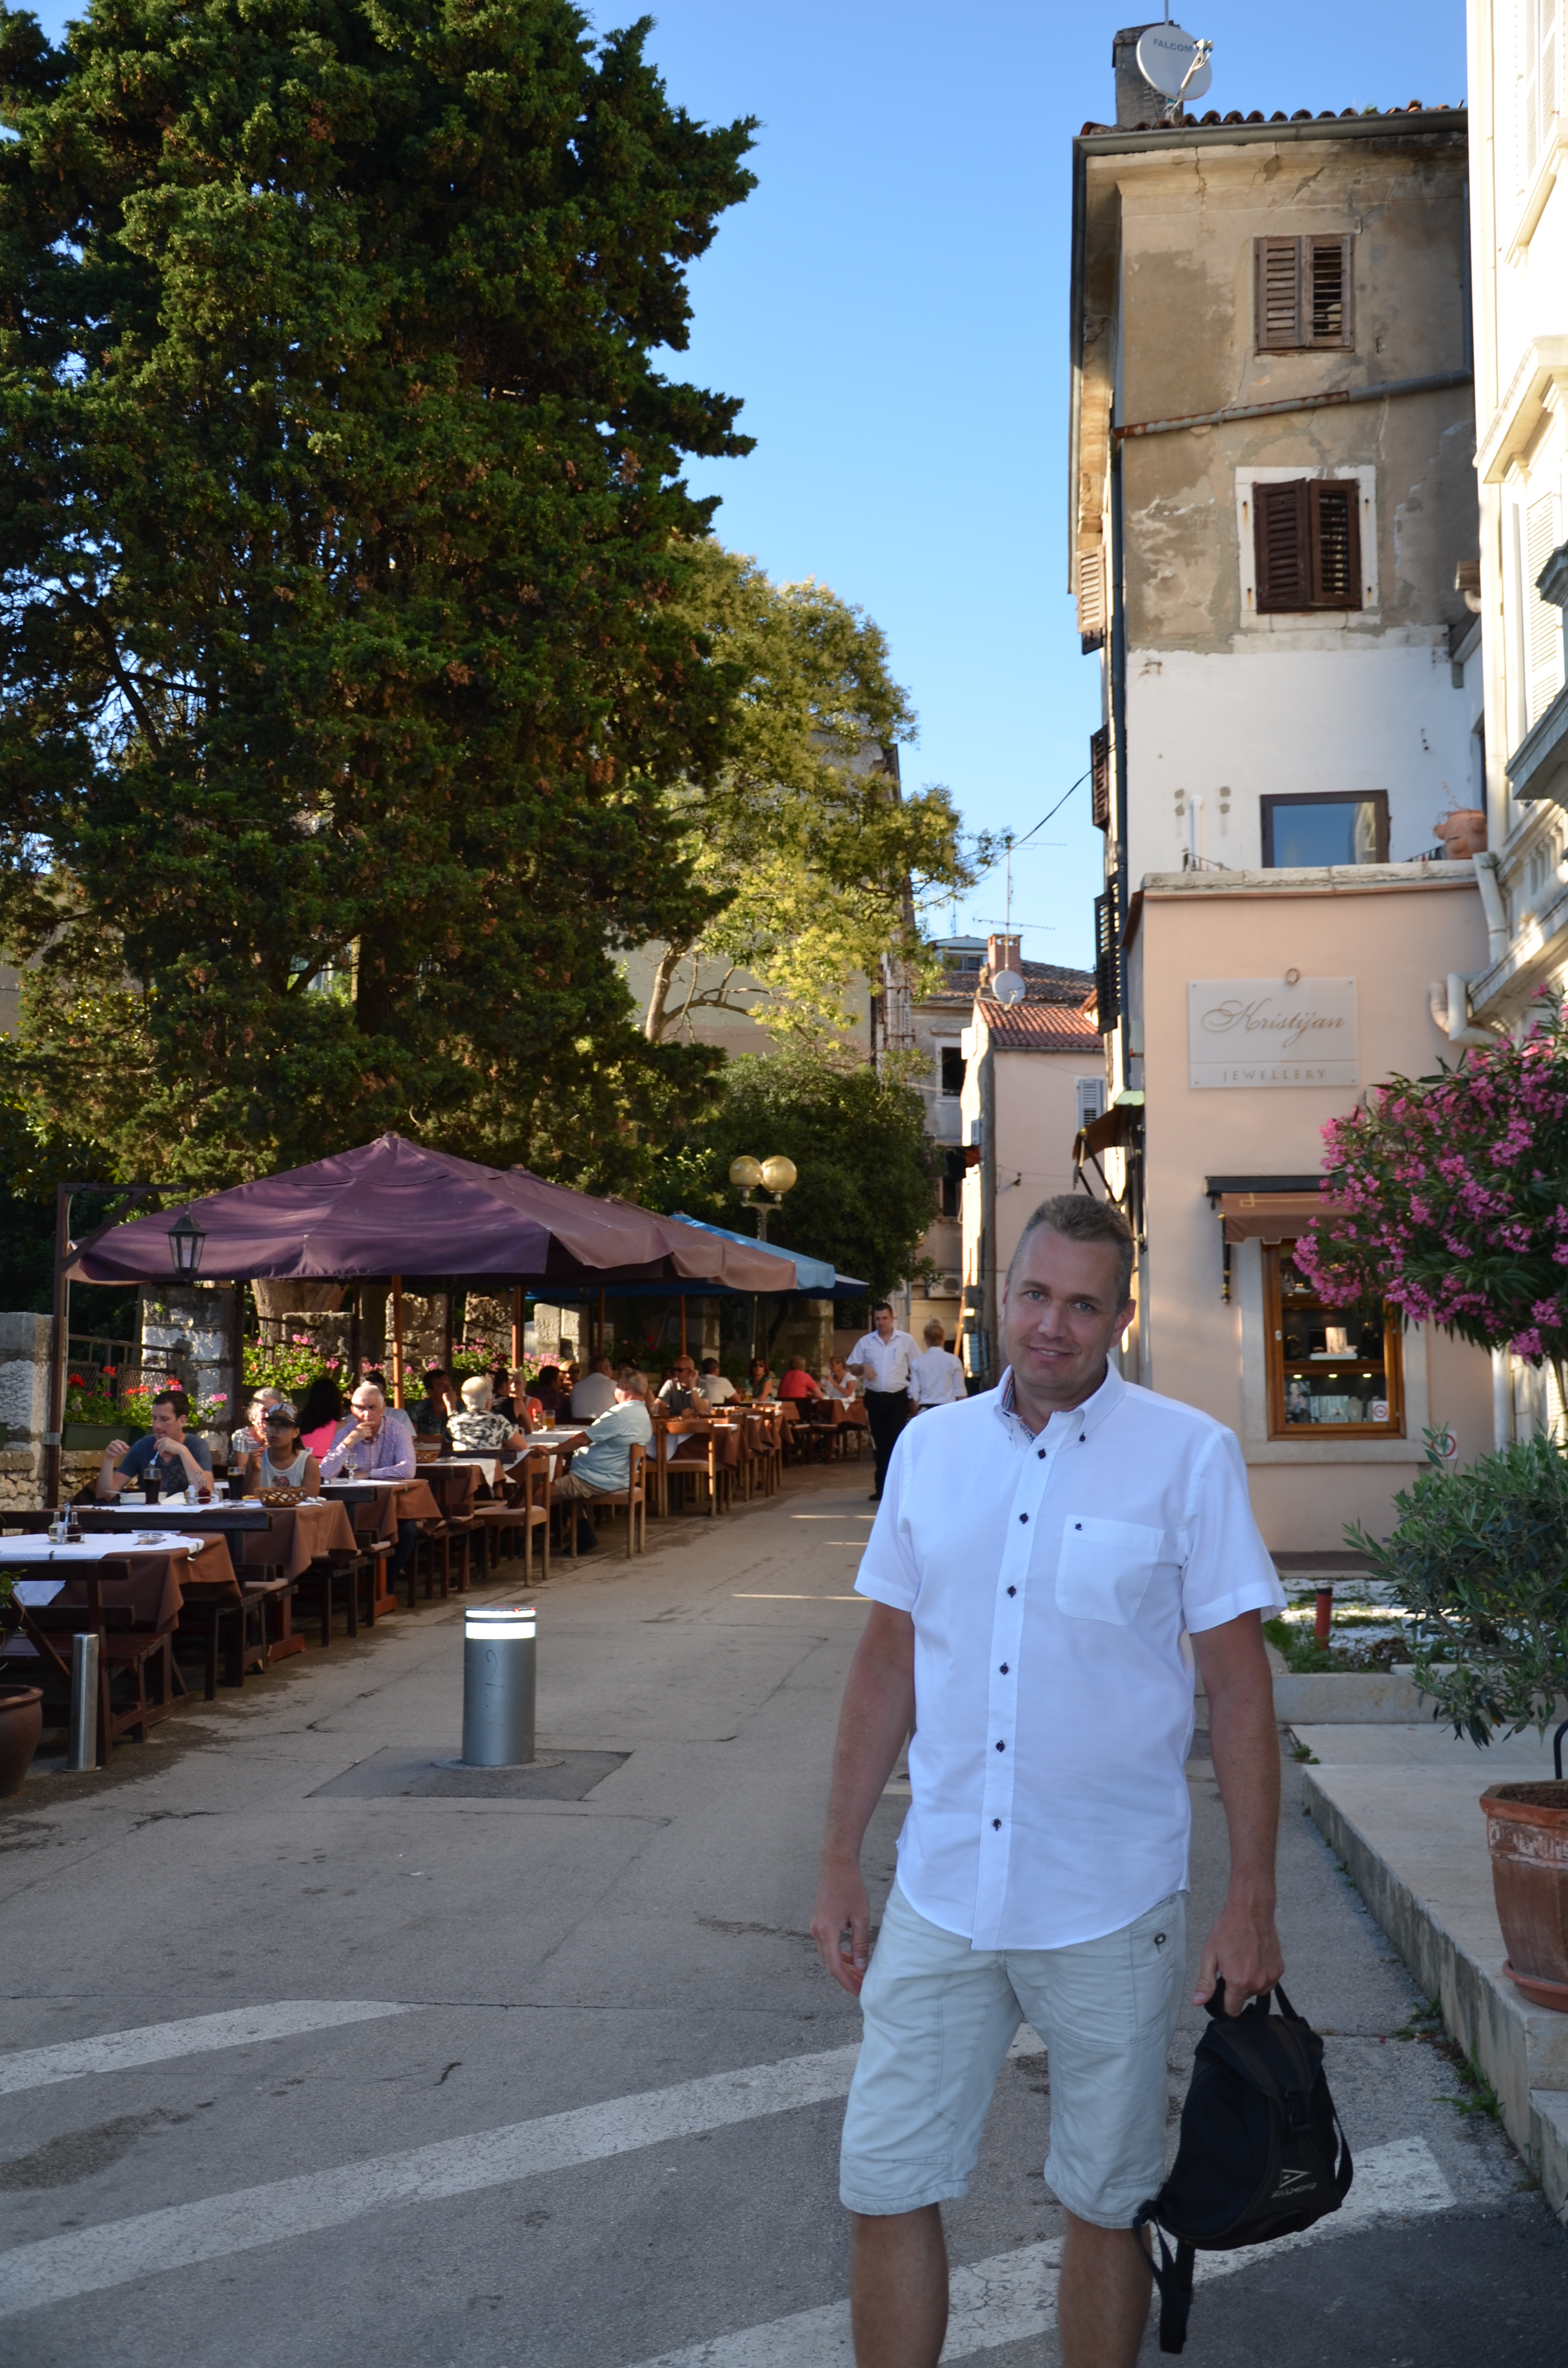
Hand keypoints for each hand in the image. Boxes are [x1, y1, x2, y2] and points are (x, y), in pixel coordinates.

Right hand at [105, 1439, 128, 1461]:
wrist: (111, 1455)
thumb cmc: (118, 1451)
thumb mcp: (122, 1449)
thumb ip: (126, 1448)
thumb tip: (129, 1447)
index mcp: (117, 1441)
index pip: (121, 1442)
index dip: (124, 1445)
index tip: (127, 1448)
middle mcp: (113, 1442)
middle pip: (116, 1444)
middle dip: (121, 1448)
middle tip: (124, 1452)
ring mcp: (109, 1446)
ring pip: (113, 1447)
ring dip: (117, 1451)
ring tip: (121, 1454)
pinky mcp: (106, 1450)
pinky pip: (110, 1451)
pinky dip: (114, 1454)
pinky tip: (117, 1456)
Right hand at [347, 1422, 373, 1444]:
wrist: (351, 1439)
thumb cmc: (353, 1435)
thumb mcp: (356, 1429)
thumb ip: (361, 1427)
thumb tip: (367, 1427)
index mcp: (359, 1425)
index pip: (366, 1423)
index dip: (371, 1422)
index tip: (374, 1423)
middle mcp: (361, 1427)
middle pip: (369, 1427)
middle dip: (369, 1430)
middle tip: (368, 1433)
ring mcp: (363, 1430)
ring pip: (370, 1430)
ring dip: (369, 1433)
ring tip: (366, 1435)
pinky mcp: (364, 1434)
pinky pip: (370, 1434)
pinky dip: (369, 1435)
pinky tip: (367, 1436)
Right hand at [809, 1859, 872, 1996]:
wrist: (837, 1866)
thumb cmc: (851, 1888)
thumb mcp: (860, 1917)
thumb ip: (860, 1944)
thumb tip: (861, 1967)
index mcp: (826, 1931)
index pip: (835, 1966)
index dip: (847, 1982)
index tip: (858, 1992)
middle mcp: (816, 1931)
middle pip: (830, 1964)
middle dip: (846, 1978)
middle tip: (862, 1987)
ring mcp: (815, 1927)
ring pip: (828, 1955)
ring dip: (842, 1967)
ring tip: (859, 1975)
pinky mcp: (818, 1922)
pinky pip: (827, 1945)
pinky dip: (838, 1955)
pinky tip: (851, 1959)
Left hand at [1194, 1892, 1283, 2014]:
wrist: (1250, 1911)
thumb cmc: (1228, 1930)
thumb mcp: (1209, 1955)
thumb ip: (1205, 1983)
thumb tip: (1198, 2002)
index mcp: (1239, 1982)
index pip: (1232, 2010)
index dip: (1224, 2003)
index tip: (1221, 1992)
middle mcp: (1258, 1983)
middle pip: (1244, 1999)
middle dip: (1236, 1988)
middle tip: (1230, 1967)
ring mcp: (1271, 1977)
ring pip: (1256, 1991)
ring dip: (1249, 1982)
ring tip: (1242, 1960)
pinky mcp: (1279, 1969)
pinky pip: (1267, 1981)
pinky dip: (1261, 1975)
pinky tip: (1254, 1958)